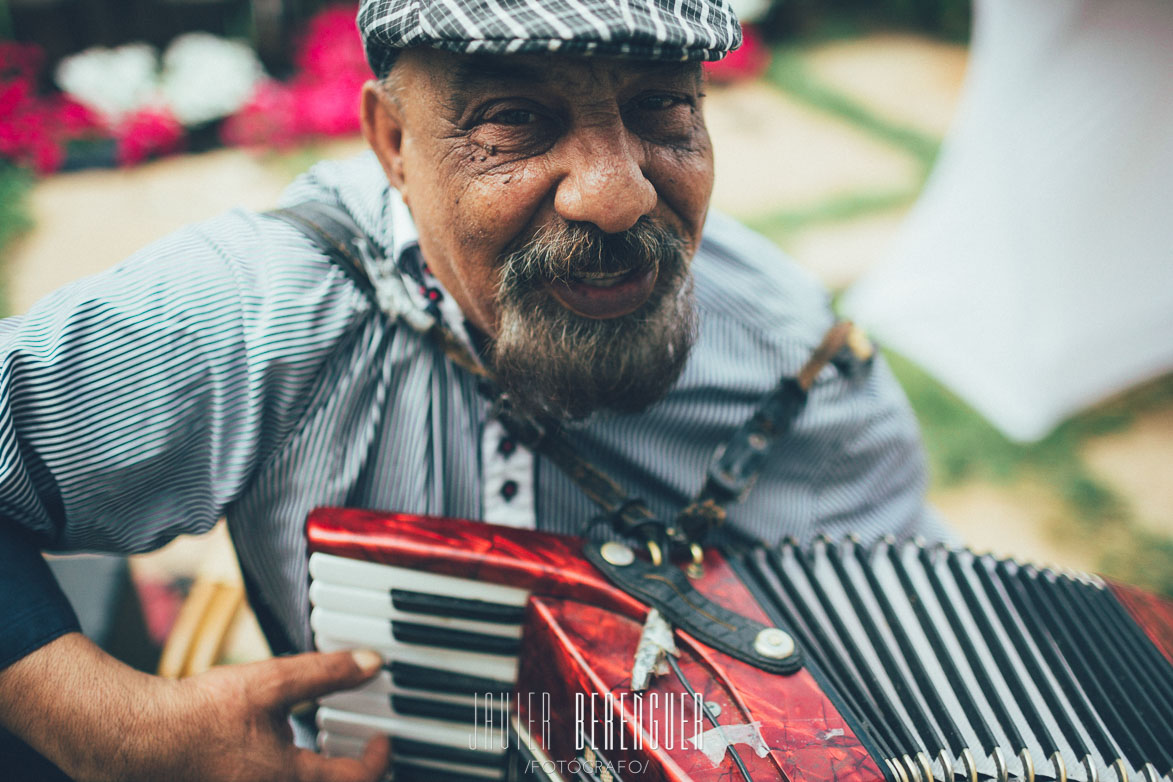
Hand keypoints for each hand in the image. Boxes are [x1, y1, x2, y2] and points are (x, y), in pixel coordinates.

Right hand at [0, 633, 388, 781]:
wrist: (141, 738)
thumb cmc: (200, 715)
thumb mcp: (272, 682)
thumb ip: (326, 674)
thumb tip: (370, 664)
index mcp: (290, 778)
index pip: (360, 780)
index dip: (379, 757)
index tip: (380, 736)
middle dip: (355, 772)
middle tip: (361, 746)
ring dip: (324, 775)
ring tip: (329, 748)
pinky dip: (295, 775)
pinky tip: (286, 751)